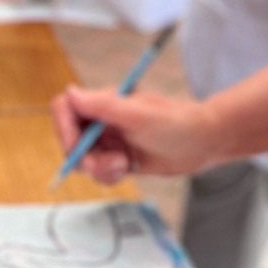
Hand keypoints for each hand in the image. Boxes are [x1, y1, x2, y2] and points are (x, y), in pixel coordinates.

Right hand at [50, 83, 220, 182]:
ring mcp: (110, 139)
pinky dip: (106, 176)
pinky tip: (125, 170)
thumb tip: (71, 92)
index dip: (64, 128)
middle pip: (70, 139)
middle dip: (84, 157)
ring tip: (123, 166)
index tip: (77, 147)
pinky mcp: (118, 157)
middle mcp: (103, 119)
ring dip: (98, 168)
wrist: (204, 143)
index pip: (66, 109)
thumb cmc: (177, 122)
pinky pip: (98, 171)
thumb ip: (103, 105)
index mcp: (104, 102)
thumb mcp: (138, 115)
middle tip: (110, 163)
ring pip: (83, 159)